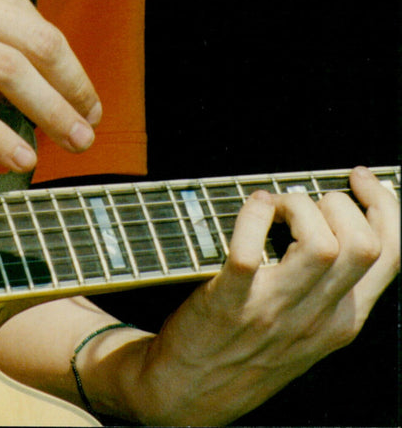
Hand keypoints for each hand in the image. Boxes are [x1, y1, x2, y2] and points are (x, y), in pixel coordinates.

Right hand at [0, 0, 101, 172]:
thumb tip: (12, 43)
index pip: (35, 20)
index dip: (65, 62)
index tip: (76, 89)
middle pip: (42, 45)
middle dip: (75, 88)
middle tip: (91, 119)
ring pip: (16, 75)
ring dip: (54, 112)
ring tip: (74, 140)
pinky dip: (1, 136)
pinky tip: (22, 156)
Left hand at [121, 166, 399, 425]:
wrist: (190, 394)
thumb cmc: (249, 347)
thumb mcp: (308, 326)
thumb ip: (329, 283)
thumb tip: (337, 214)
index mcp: (343, 319)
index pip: (392, 255)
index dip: (385, 204)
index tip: (358, 177)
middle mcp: (317, 317)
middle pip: (365, 245)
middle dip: (338, 202)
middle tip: (303, 199)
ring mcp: (274, 311)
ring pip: (323, 245)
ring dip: (299, 207)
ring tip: (275, 206)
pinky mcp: (229, 303)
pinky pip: (249, 250)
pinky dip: (252, 215)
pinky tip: (249, 208)